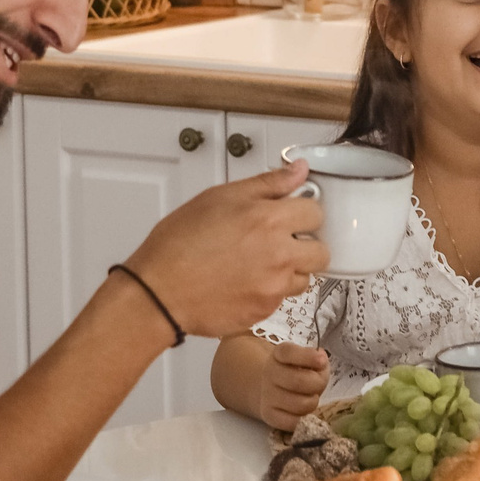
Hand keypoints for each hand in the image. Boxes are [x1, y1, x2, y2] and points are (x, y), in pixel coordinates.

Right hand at [125, 161, 326, 340]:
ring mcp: (274, 286)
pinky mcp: (265, 310)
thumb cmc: (178, 244)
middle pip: (321, 251)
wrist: (158, 292)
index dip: (303, 211)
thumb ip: (268, 183)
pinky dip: (270, 290)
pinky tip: (245, 280)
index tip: (291, 214)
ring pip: (304, 277)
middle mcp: (279, 254)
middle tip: (282, 241)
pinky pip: (282, 299)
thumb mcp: (220, 197)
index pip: (317, 212)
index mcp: (269, 219)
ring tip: (259, 262)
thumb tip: (299, 170)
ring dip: (290, 269)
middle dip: (306, 244)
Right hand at [259, 341, 329, 428]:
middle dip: (317, 385)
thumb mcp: (308, 360)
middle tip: (319, 385)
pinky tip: (304, 411)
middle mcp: (269, 372)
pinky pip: (292, 422)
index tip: (321, 361)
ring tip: (310, 398)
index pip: (289, 352)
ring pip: (300, 404)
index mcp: (279, 354)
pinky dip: (304, 418)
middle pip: (299, 381)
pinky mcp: (268, 415)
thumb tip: (321, 361)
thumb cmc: (298, 372)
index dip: (308, 356)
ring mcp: (267, 395)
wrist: (273, 388)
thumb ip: (317, 359)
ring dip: (312, 402)